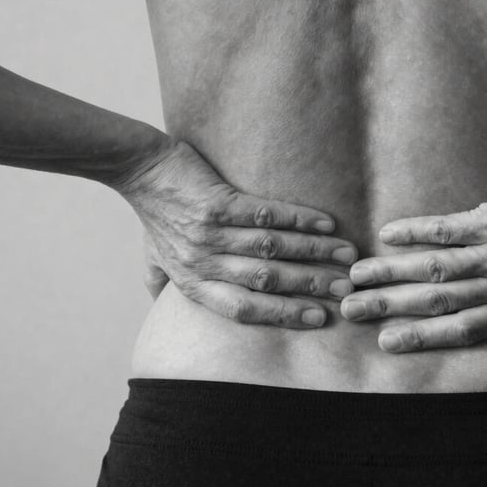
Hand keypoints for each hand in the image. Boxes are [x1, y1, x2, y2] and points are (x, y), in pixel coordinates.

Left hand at [114, 139, 356, 327]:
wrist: (140, 169)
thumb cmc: (153, 215)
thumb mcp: (154, 259)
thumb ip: (163, 285)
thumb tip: (163, 307)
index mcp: (193, 284)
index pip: (245, 309)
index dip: (285, 315)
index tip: (319, 318)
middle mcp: (203, 264)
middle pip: (267, 281)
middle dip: (311, 286)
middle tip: (345, 288)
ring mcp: (211, 234)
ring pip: (272, 248)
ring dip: (314, 252)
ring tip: (345, 254)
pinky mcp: (217, 204)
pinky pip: (266, 215)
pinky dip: (299, 219)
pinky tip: (325, 223)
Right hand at [339, 145, 486, 351]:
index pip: (467, 330)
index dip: (424, 338)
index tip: (388, 341)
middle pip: (440, 305)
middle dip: (390, 310)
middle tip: (351, 310)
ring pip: (434, 272)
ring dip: (390, 275)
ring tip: (356, 276)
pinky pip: (443, 232)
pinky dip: (413, 234)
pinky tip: (387, 235)